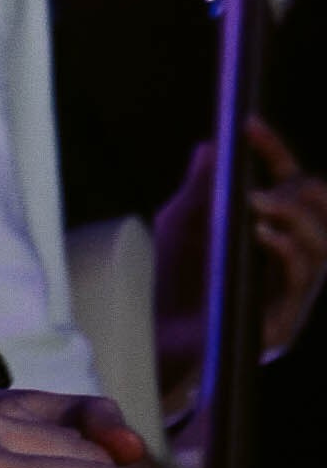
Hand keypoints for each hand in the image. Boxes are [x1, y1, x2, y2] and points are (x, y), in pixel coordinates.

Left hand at [155, 122, 326, 388]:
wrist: (156, 343)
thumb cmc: (173, 283)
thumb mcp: (181, 225)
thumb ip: (201, 188)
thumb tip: (214, 145)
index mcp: (271, 235)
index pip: (290, 186)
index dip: (276, 152)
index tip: (249, 124)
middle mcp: (288, 265)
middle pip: (319, 214)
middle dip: (297, 186)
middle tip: (266, 178)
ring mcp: (289, 298)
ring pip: (319, 248)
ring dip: (292, 215)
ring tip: (259, 201)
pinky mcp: (281, 327)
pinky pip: (299, 283)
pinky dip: (285, 250)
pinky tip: (263, 233)